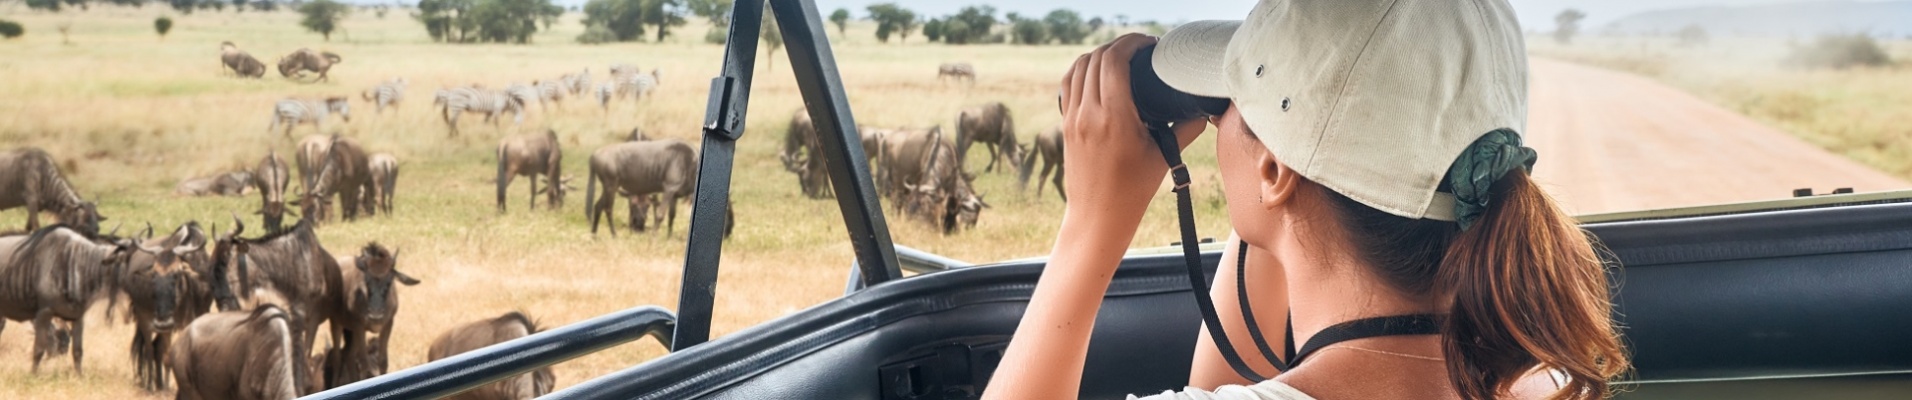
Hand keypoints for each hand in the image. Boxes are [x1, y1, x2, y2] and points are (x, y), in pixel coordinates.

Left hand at [1058, 33, 1208, 217]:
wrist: (1097, 218)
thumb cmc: (1132, 191)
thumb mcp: (1163, 157)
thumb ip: (1186, 129)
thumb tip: (1206, 110)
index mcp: (1114, 118)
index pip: (1114, 61)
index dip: (1131, 43)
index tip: (1149, 43)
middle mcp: (1088, 114)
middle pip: (1096, 58)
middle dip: (1118, 45)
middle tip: (1140, 49)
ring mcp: (1073, 119)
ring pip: (1078, 67)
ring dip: (1098, 54)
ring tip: (1120, 56)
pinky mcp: (1065, 126)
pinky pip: (1068, 85)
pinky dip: (1082, 70)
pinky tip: (1097, 73)